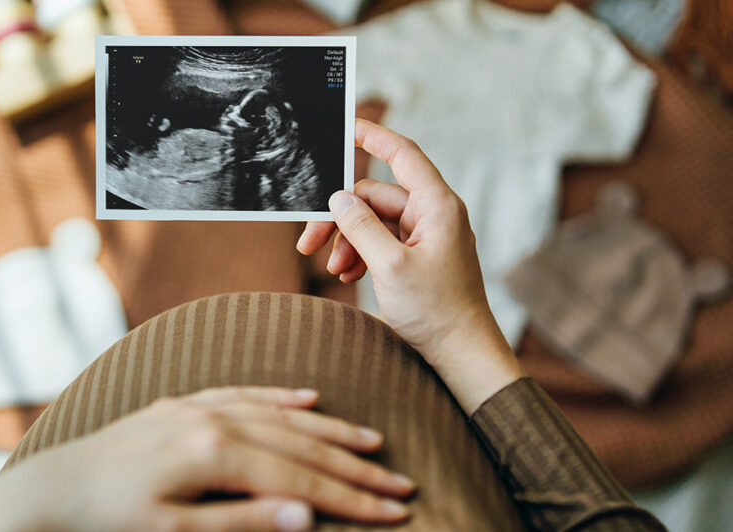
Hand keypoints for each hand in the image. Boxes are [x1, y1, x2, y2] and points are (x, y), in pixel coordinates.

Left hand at [0, 386, 414, 531]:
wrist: (51, 491)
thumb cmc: (109, 520)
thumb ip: (242, 521)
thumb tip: (306, 517)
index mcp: (212, 455)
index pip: (299, 480)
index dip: (351, 498)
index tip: (395, 511)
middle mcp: (210, 421)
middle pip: (299, 445)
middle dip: (354, 468)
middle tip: (401, 484)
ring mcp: (196, 407)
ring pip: (278, 416)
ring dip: (328, 431)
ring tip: (372, 443)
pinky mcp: (183, 405)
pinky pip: (242, 394)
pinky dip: (279, 399)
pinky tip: (308, 400)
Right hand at [297, 119, 523, 413]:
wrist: (460, 352)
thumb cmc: (436, 311)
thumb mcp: (389, 267)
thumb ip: (361, 227)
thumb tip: (339, 199)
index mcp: (436, 206)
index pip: (402, 155)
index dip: (373, 136)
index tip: (346, 125)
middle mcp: (433, 214)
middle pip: (374, 197)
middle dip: (340, 218)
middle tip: (309, 243)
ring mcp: (426, 235)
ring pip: (373, 221)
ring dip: (348, 241)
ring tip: (333, 269)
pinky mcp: (419, 255)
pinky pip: (381, 241)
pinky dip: (361, 254)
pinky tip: (348, 275)